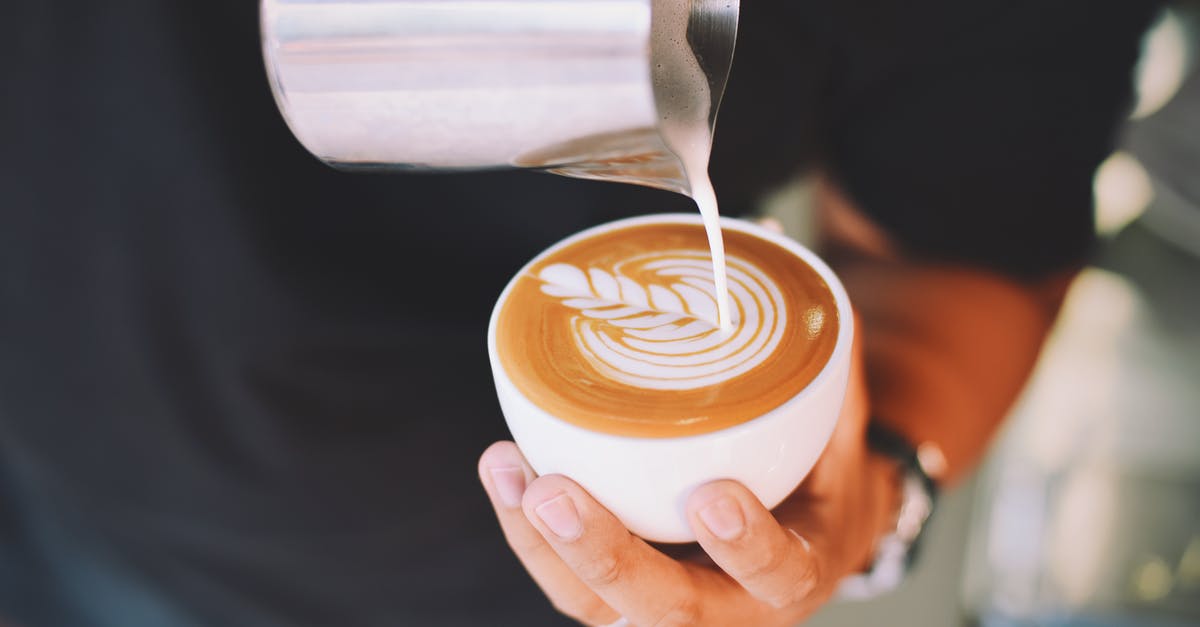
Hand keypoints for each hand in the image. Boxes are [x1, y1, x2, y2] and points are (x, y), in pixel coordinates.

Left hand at [478, 335, 901, 625]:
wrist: (808, 529)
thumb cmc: (820, 467)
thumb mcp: (841, 418)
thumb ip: (817, 349)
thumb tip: (771, 236)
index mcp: (797, 570)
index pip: (778, 574)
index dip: (746, 547)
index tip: (713, 496)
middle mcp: (732, 610)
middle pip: (664, 611)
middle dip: (605, 557)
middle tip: (556, 494)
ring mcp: (668, 606)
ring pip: (598, 606)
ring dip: (545, 546)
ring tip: (510, 470)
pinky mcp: (620, 595)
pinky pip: (567, 582)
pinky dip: (527, 532)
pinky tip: (505, 468)